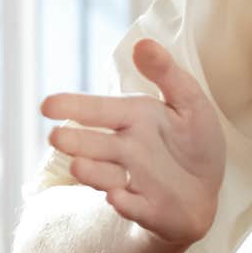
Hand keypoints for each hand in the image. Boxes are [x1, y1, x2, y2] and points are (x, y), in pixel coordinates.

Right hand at [39, 39, 226, 245]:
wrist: (206, 190)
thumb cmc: (193, 141)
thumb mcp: (189, 101)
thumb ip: (167, 73)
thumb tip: (142, 42)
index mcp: (132, 118)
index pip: (98, 110)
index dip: (72, 106)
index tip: (46, 105)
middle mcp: (125, 150)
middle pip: (95, 145)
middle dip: (75, 142)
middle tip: (56, 137)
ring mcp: (133, 181)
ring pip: (107, 176)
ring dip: (93, 173)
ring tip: (77, 166)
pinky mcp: (147, 210)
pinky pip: (134, 208)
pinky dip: (125, 204)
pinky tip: (116, 198)